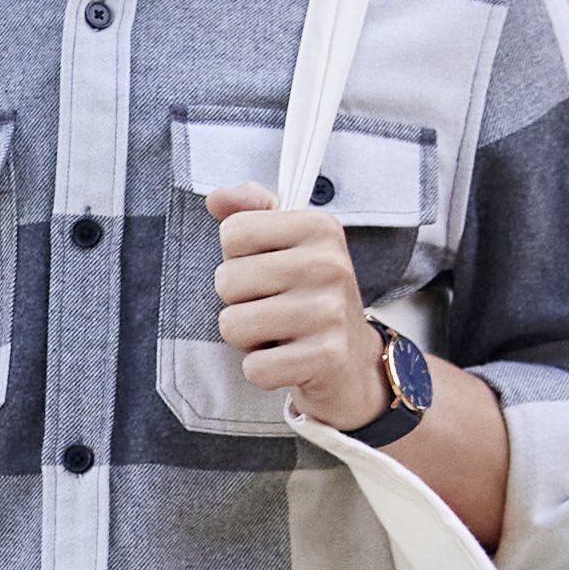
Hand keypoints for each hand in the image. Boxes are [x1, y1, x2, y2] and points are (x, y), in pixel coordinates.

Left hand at [205, 190, 391, 431]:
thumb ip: (248, 213)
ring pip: (232, 325)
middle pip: (226, 279)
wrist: (352, 362)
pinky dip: (262, 371)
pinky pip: (255, 368)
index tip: (269, 273)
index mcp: (318, 227)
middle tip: (273, 309)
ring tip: (279, 334)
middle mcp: (330, 263)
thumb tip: (216, 198)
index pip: (232, 232)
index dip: (237, 259)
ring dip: (247, 338)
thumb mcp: (285, 244)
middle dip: (238, 302)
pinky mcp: (327, 357)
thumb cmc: (307, 297)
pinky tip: (288, 361)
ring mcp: (331, 311)